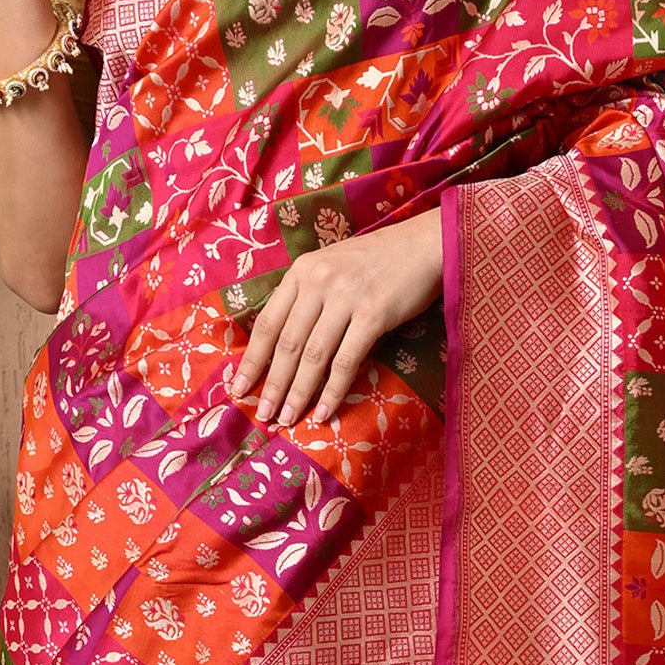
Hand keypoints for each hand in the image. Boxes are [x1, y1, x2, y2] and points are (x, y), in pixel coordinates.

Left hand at [229, 209, 444, 427]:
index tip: (239, 388)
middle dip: (273, 384)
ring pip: (313, 355)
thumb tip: (282, 343)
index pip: (268, 322)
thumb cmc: (377, 260)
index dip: (251, 360)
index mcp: (301, 271)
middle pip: (287, 343)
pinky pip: (346, 360)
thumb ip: (306, 296)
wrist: (425, 245)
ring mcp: (346, 297)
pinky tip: (324, 412)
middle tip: (264, 415)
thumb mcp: (331, 266)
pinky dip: (333, 391)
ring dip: (298, 393)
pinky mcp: (374, 314)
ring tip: (288, 419)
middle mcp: (318, 282)